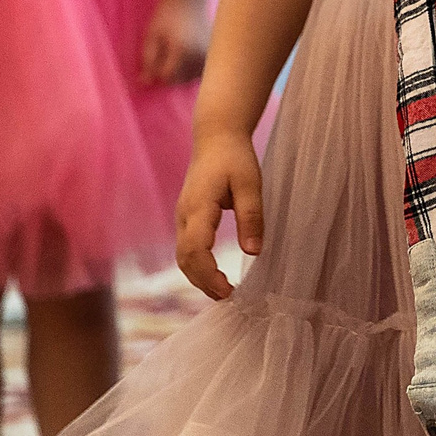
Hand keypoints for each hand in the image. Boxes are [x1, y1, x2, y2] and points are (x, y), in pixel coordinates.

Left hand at [140, 0, 210, 85]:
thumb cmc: (167, 15)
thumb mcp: (152, 35)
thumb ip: (148, 59)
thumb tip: (146, 82)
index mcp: (183, 50)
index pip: (168, 76)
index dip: (156, 72)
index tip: (152, 60)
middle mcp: (200, 54)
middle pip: (182, 80)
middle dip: (169, 74)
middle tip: (164, 56)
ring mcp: (210, 54)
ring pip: (194, 77)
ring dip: (182, 73)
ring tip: (176, 56)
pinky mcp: (215, 52)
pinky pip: (203, 70)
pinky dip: (194, 69)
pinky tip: (188, 56)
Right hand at [174, 128, 263, 299]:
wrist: (216, 138)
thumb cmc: (235, 158)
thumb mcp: (250, 184)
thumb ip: (251, 217)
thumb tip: (254, 252)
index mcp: (198, 207)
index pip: (196, 250)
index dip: (209, 274)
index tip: (228, 290)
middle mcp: (184, 215)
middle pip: (185, 258)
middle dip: (202, 282)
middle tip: (227, 298)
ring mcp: (182, 216)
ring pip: (182, 256)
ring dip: (198, 276)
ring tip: (221, 292)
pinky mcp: (186, 217)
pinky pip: (186, 248)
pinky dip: (196, 265)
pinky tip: (213, 274)